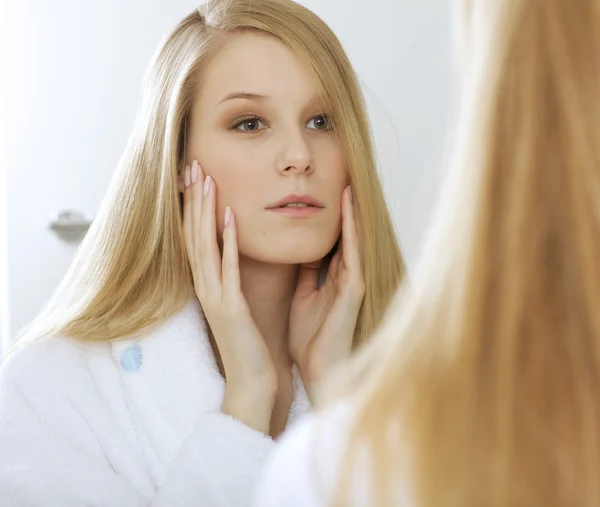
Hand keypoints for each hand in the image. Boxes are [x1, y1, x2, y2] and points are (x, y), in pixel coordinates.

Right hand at [183, 160, 275, 433]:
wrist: (250, 380)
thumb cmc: (246, 343)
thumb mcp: (235, 304)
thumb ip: (231, 279)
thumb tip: (232, 254)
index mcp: (208, 285)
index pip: (196, 238)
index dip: (193, 207)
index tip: (195, 177)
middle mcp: (205, 286)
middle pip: (194, 234)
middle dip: (193, 199)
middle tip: (192, 165)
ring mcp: (215, 296)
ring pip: (206, 245)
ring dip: (205, 211)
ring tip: (205, 180)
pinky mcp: (231, 307)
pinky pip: (228, 267)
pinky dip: (227, 240)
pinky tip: (230, 216)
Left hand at [288, 186, 364, 399]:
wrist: (319, 370)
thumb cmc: (310, 338)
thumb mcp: (303, 298)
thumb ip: (304, 275)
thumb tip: (299, 253)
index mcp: (330, 277)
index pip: (329, 238)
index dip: (324, 215)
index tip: (316, 190)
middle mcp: (344, 274)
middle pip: (344, 232)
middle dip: (341, 206)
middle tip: (339, 174)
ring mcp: (352, 279)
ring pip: (352, 236)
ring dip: (349, 209)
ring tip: (346, 179)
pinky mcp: (355, 287)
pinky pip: (352, 251)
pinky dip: (351, 228)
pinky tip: (347, 206)